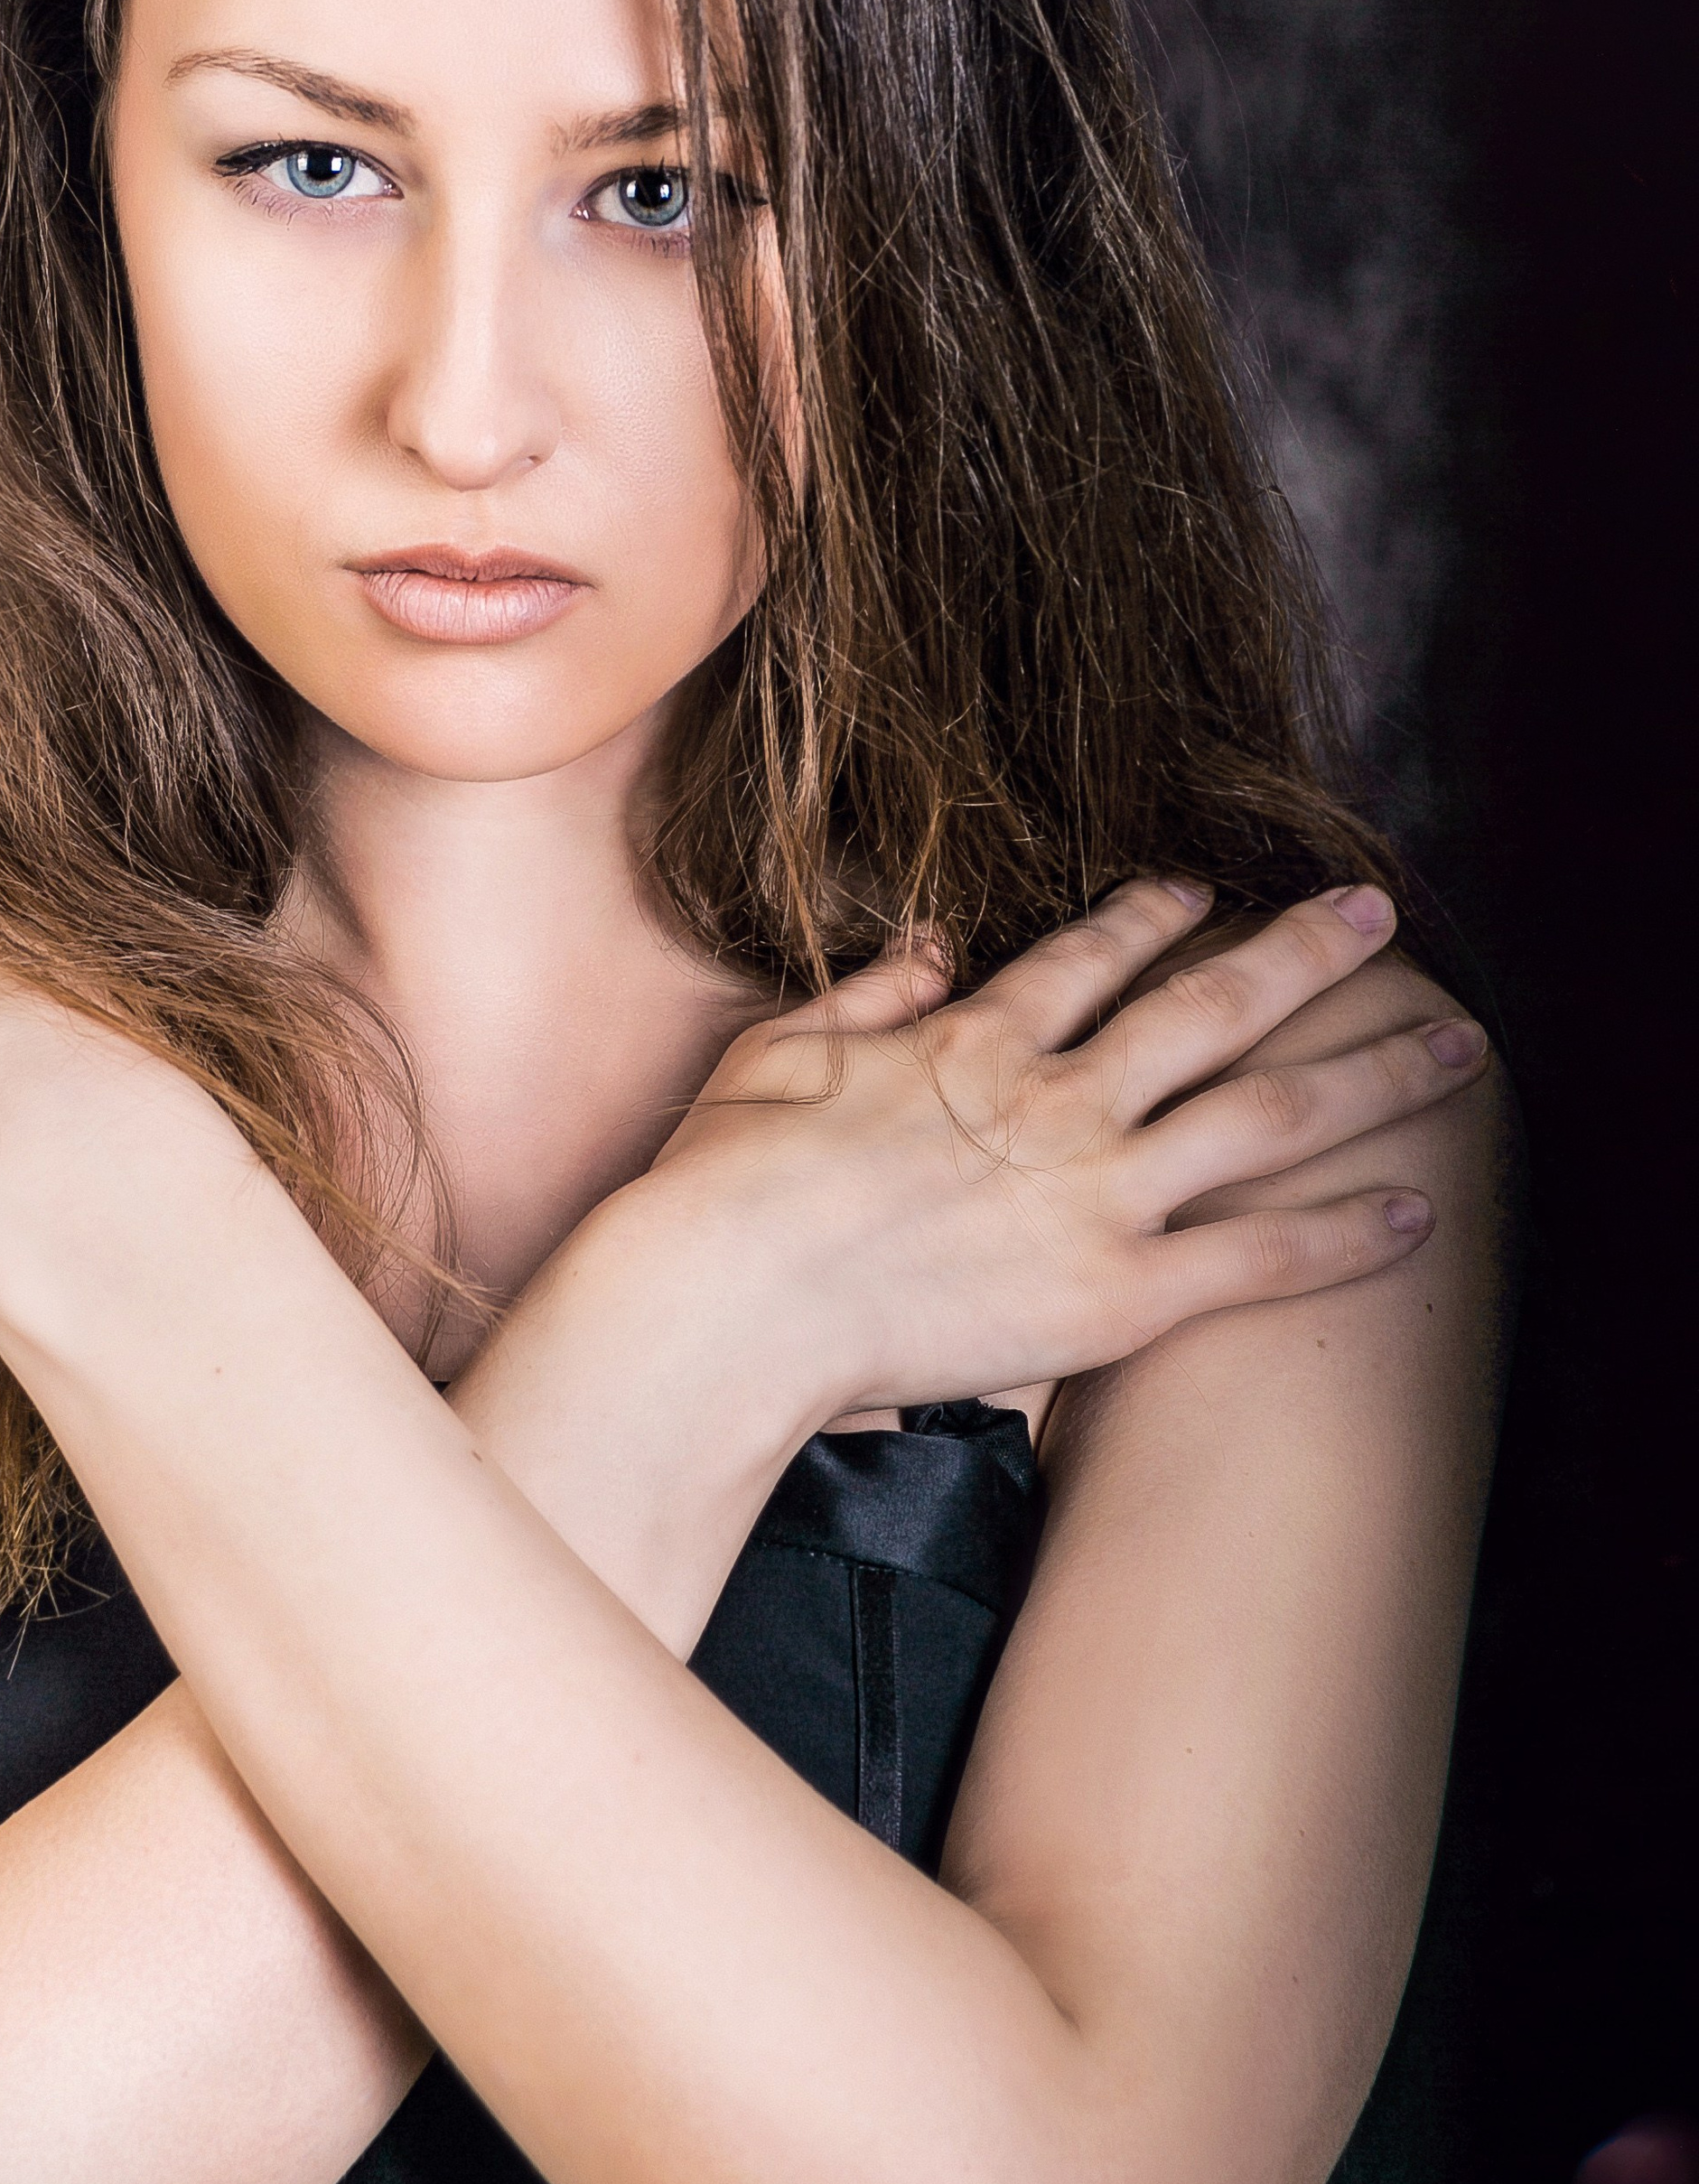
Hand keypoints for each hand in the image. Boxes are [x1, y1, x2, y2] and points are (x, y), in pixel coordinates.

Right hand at [631, 875, 1486, 1417]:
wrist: (730, 1290)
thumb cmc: (727, 1182)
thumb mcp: (780, 1050)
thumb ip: (866, 993)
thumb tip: (925, 943)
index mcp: (978, 1041)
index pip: (1090, 960)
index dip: (1154, 918)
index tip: (1200, 891)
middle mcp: (1060, 1099)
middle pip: (1212, 1009)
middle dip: (1305, 955)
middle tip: (1376, 916)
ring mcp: (1097, 1191)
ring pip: (1267, 1117)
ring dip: (1371, 1073)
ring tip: (1456, 1044)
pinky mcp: (1116, 1292)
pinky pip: (1255, 1259)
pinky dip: (1341, 1236)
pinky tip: (1415, 1214)